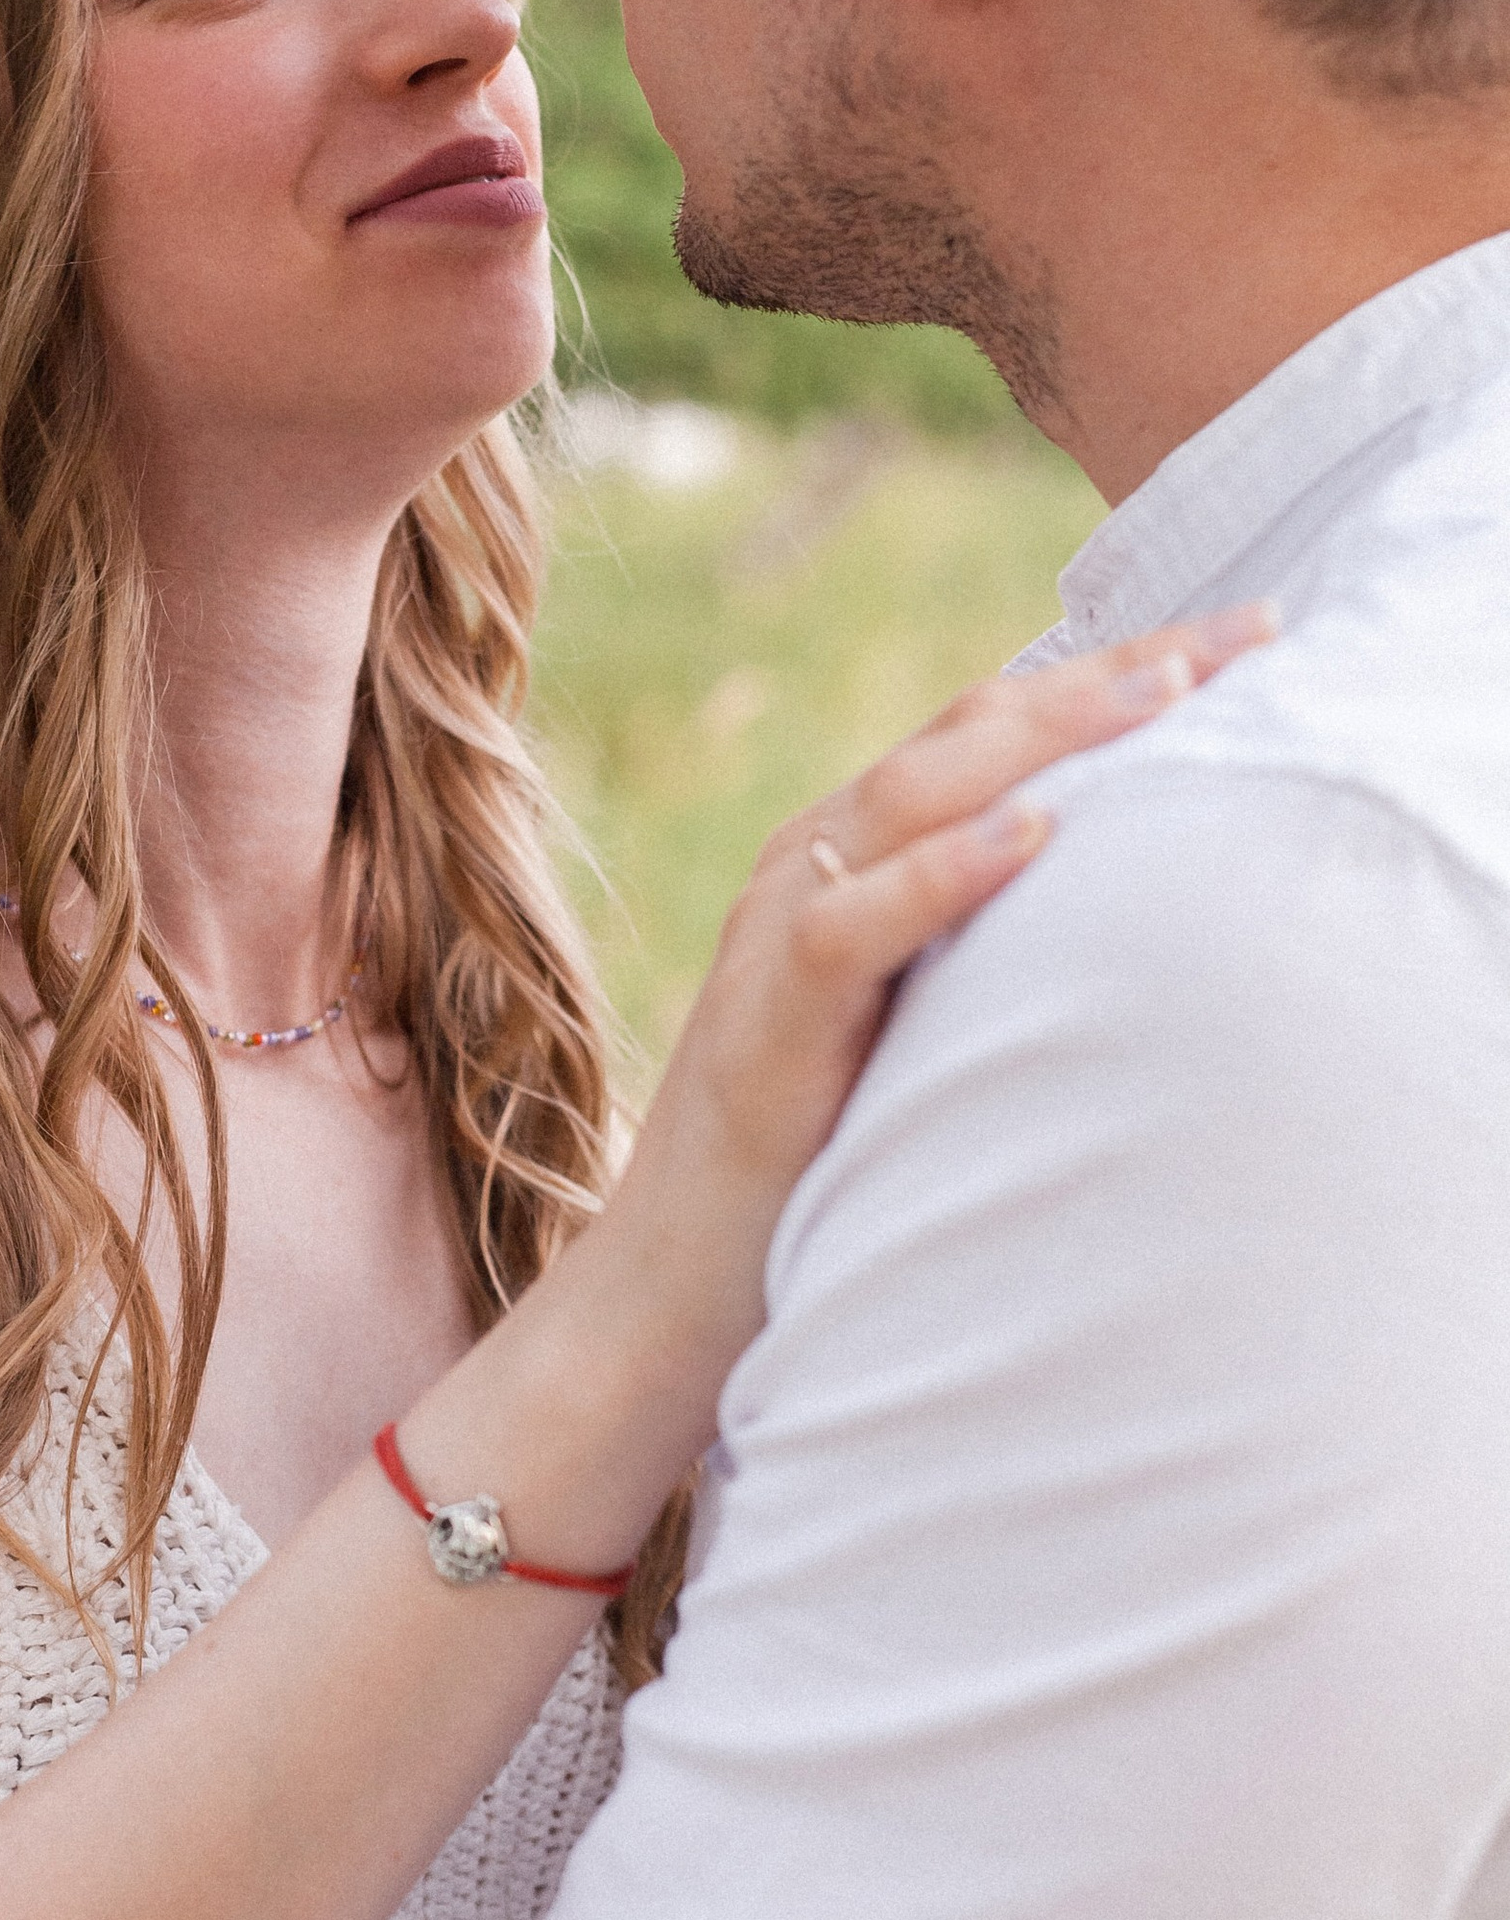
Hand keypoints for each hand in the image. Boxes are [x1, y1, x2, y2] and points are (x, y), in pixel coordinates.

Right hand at [604, 606, 1277, 1386]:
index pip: (997, 729)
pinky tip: (1031, 834)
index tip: (1249, 637)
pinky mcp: (769, 1017)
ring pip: (911, 794)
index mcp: (861, 854)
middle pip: (970, 730)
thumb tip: (1139, 909)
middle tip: (1246, 632)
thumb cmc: (814, 1164)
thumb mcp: (925, 1024)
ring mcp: (781, 929)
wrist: (670, 1288)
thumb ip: (992, 948)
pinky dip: (940, 872)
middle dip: (1113, 673)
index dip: (1118, 674)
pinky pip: (850, 924)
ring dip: (1044, 736)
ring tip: (1161, 692)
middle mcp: (816, 862)